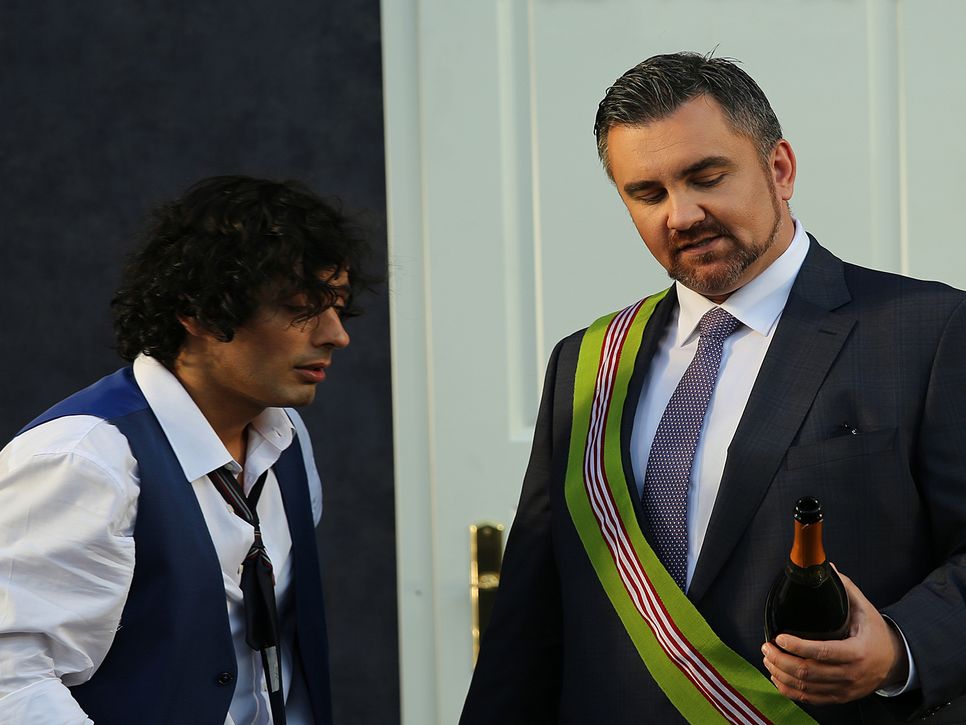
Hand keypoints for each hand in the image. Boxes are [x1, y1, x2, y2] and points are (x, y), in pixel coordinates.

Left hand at [760, 566, 907, 704]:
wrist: (895, 661)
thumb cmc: (876, 632)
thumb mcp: (865, 608)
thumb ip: (846, 588)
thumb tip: (826, 566)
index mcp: (856, 652)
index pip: (822, 652)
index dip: (797, 646)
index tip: (780, 636)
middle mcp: (850, 674)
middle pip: (808, 672)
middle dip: (781, 660)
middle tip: (766, 646)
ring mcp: (844, 689)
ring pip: (806, 687)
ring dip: (781, 674)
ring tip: (768, 658)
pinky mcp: (839, 697)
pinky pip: (810, 698)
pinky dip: (790, 690)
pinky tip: (777, 677)